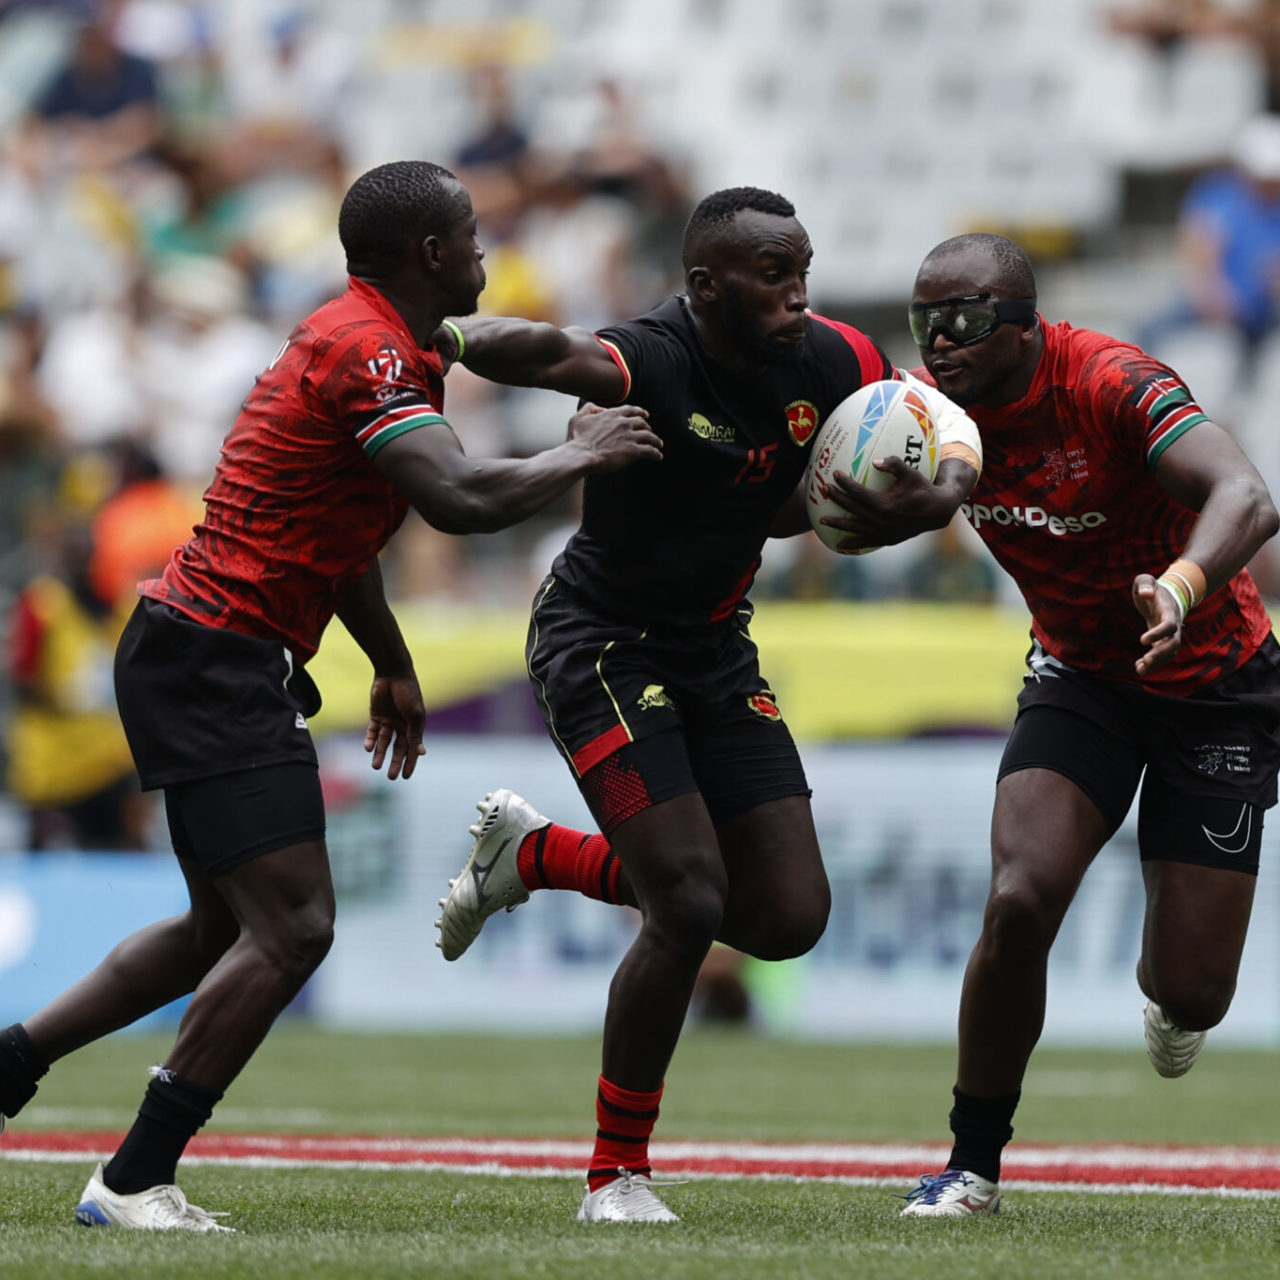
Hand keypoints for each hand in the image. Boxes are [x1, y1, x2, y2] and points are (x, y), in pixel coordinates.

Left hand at [364, 673, 426, 779]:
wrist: (392, 673)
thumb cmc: (408, 692)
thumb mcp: (414, 715)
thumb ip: (415, 735)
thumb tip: (422, 753)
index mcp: (415, 726)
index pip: (413, 749)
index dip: (410, 763)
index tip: (406, 777)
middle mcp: (402, 725)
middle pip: (398, 748)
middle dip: (395, 762)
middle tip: (390, 777)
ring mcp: (389, 720)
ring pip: (384, 742)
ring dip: (380, 754)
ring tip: (376, 766)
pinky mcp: (376, 715)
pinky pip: (373, 731)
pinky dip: (370, 740)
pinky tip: (369, 748)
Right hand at [568, 403, 662, 471]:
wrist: (582, 455)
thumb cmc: (577, 440)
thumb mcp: (578, 418)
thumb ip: (589, 409)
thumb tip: (598, 408)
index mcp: (613, 415)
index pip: (631, 410)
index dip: (640, 412)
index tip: (645, 415)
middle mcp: (624, 423)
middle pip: (642, 423)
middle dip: (648, 428)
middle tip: (650, 432)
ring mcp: (630, 437)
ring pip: (649, 437)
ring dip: (656, 441)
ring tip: (659, 445)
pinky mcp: (633, 451)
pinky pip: (649, 451)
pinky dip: (656, 453)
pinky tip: (658, 456)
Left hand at [818, 460, 954, 550]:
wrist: (937, 512)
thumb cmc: (923, 488)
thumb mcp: (911, 473)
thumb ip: (894, 464)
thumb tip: (874, 461)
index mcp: (885, 504)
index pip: (859, 493)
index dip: (845, 484)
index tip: (835, 475)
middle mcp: (881, 520)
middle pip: (853, 509)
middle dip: (837, 499)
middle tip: (824, 490)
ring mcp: (883, 532)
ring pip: (855, 528)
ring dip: (838, 523)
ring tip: (822, 520)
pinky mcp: (886, 540)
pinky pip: (866, 542)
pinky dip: (852, 542)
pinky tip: (840, 543)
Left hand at [1133, 574, 1182, 675]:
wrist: (1164, 596)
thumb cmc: (1151, 588)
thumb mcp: (1145, 580)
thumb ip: (1144, 583)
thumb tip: (1145, 594)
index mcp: (1169, 611)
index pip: (1169, 625)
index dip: (1158, 633)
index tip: (1141, 640)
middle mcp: (1174, 625)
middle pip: (1173, 643)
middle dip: (1160, 654)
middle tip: (1144, 661)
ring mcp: (1171, 634)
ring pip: (1170, 653)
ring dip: (1157, 663)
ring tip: (1140, 669)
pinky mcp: (1164, 641)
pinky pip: (1163, 656)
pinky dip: (1153, 663)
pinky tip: (1139, 667)